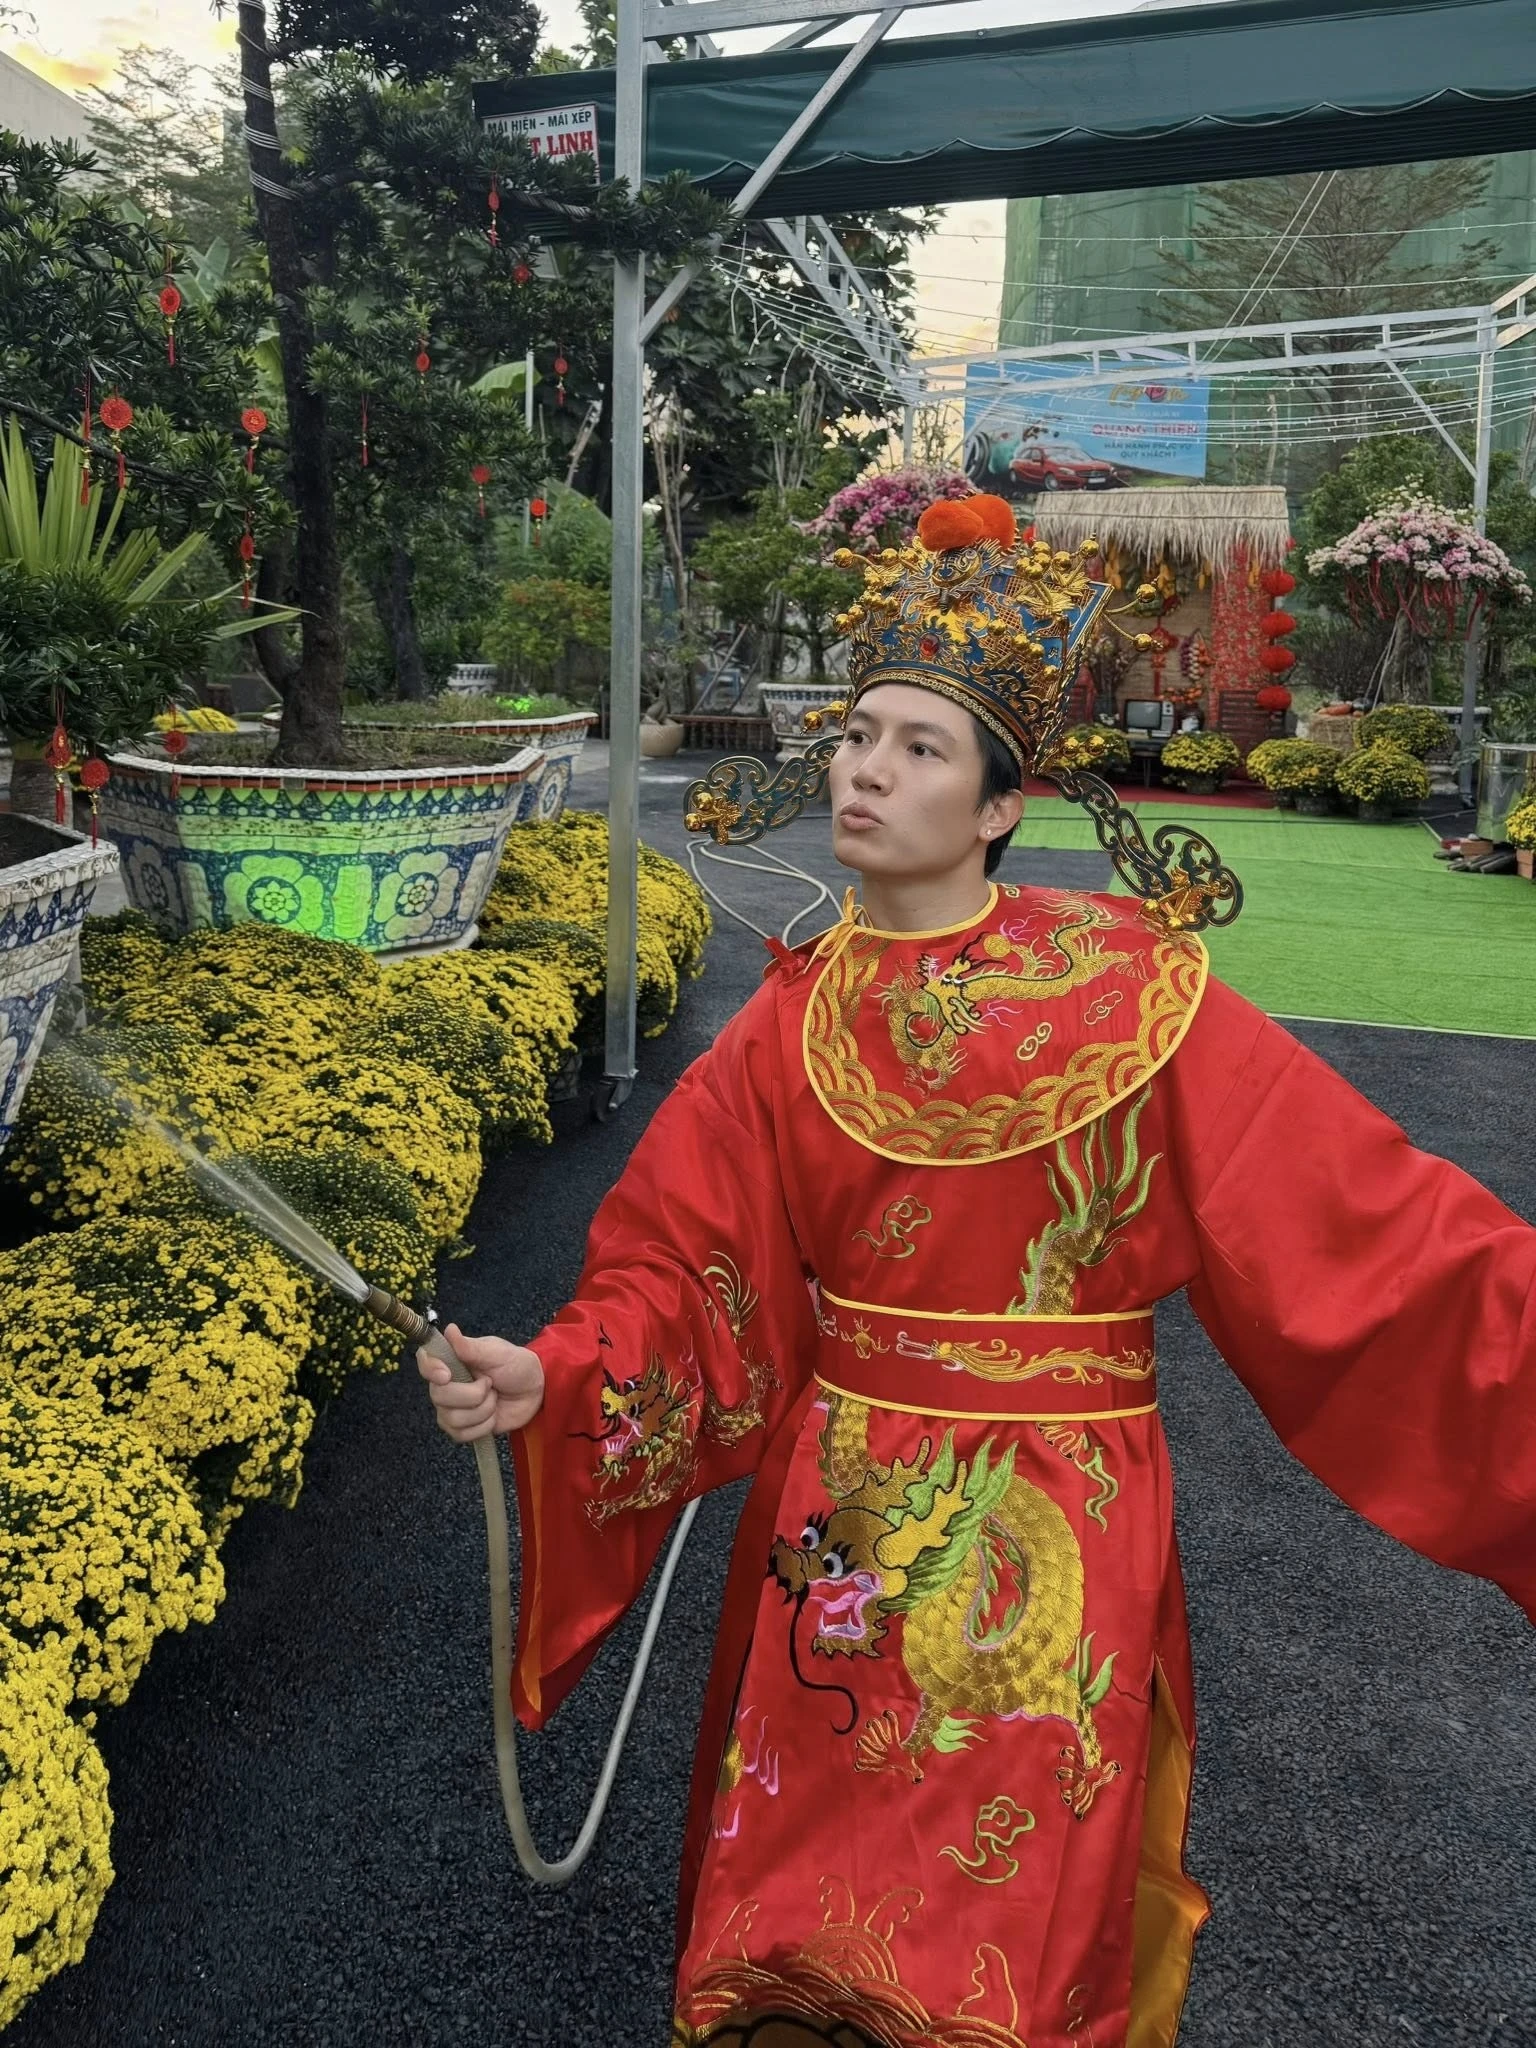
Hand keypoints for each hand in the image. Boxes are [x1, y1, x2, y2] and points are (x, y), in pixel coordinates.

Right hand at [416, 1324, 544, 1443]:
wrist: (534, 1390)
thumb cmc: (516, 1365)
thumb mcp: (498, 1353)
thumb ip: (472, 1347)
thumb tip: (449, 1330)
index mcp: (451, 1360)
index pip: (425, 1363)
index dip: (431, 1370)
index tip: (447, 1375)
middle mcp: (445, 1385)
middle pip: (438, 1396)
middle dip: (472, 1395)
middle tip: (491, 1384)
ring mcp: (451, 1408)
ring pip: (452, 1419)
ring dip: (483, 1410)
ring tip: (494, 1398)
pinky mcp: (462, 1428)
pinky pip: (462, 1435)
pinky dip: (483, 1426)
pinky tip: (493, 1415)